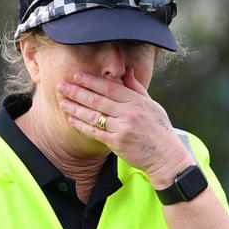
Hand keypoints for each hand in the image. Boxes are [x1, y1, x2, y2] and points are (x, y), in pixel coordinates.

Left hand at [57, 68, 193, 187]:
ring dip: (75, 108)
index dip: (91, 81)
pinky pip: (94, 132)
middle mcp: (128, 113)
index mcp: (137, 101)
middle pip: (98, 99)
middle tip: (61, 86)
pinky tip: (71, 119)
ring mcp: (122, 128)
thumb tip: (127, 71)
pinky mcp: (116, 143)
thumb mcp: (152, 105)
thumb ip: (137, 88)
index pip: (110, 88)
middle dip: (77, 92)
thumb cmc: (160, 130)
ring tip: (62, 102)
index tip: (77, 75)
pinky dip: (81, 125)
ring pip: (93, 115)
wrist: (166, 157)